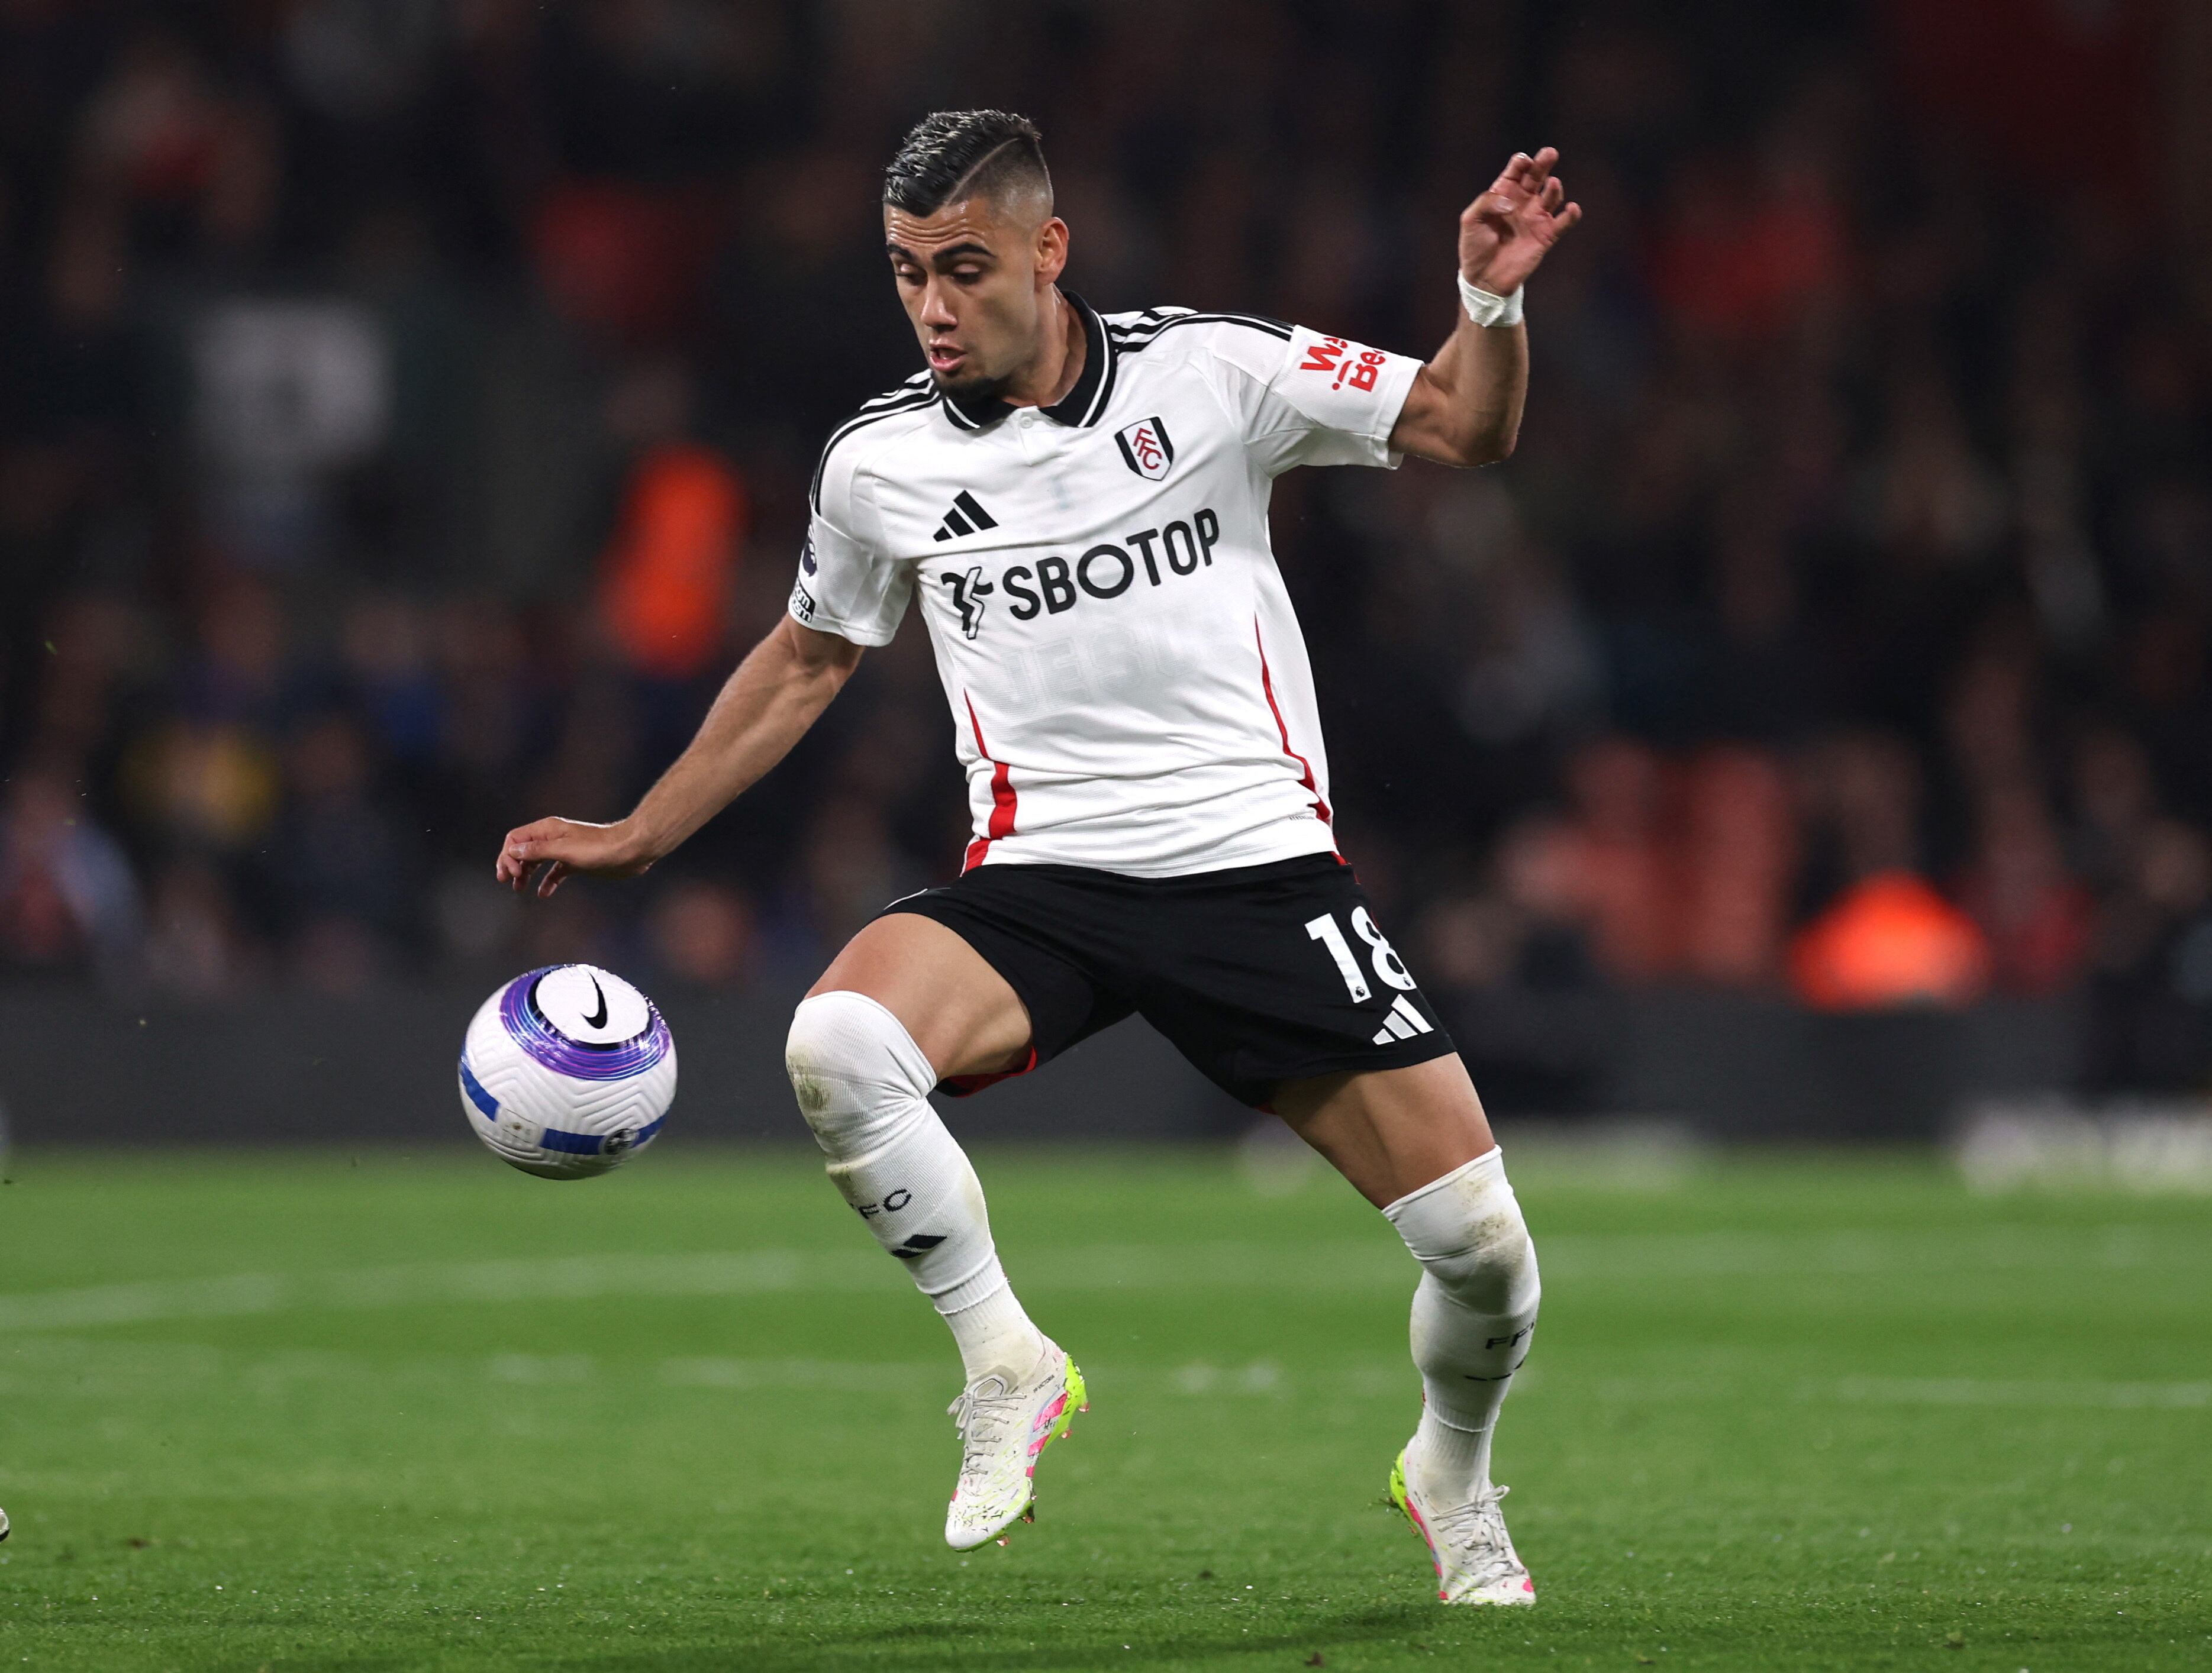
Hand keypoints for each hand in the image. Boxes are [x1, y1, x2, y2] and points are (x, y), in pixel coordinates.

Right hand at [495, 817, 652, 898]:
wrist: (630, 851)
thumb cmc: (599, 848)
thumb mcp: (564, 850)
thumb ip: (538, 851)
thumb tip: (513, 851)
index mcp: (548, 829)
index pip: (515, 839)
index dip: (508, 855)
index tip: (514, 873)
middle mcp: (553, 838)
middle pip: (523, 850)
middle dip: (512, 864)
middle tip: (507, 881)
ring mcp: (564, 850)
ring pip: (537, 861)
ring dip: (526, 874)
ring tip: (519, 888)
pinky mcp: (576, 863)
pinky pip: (555, 872)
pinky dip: (547, 881)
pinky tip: (543, 893)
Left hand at [1459, 147, 1580, 297]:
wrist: (1484, 278)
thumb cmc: (1475, 247)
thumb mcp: (1471, 220)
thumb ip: (1487, 203)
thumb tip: (1511, 202)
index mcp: (1503, 193)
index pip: (1516, 171)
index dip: (1521, 163)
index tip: (1523, 162)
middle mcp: (1522, 201)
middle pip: (1537, 176)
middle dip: (1543, 163)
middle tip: (1550, 153)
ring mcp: (1536, 217)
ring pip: (1551, 195)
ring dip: (1554, 189)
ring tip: (1552, 185)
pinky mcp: (1546, 235)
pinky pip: (1564, 222)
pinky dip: (1571, 215)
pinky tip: (1572, 209)